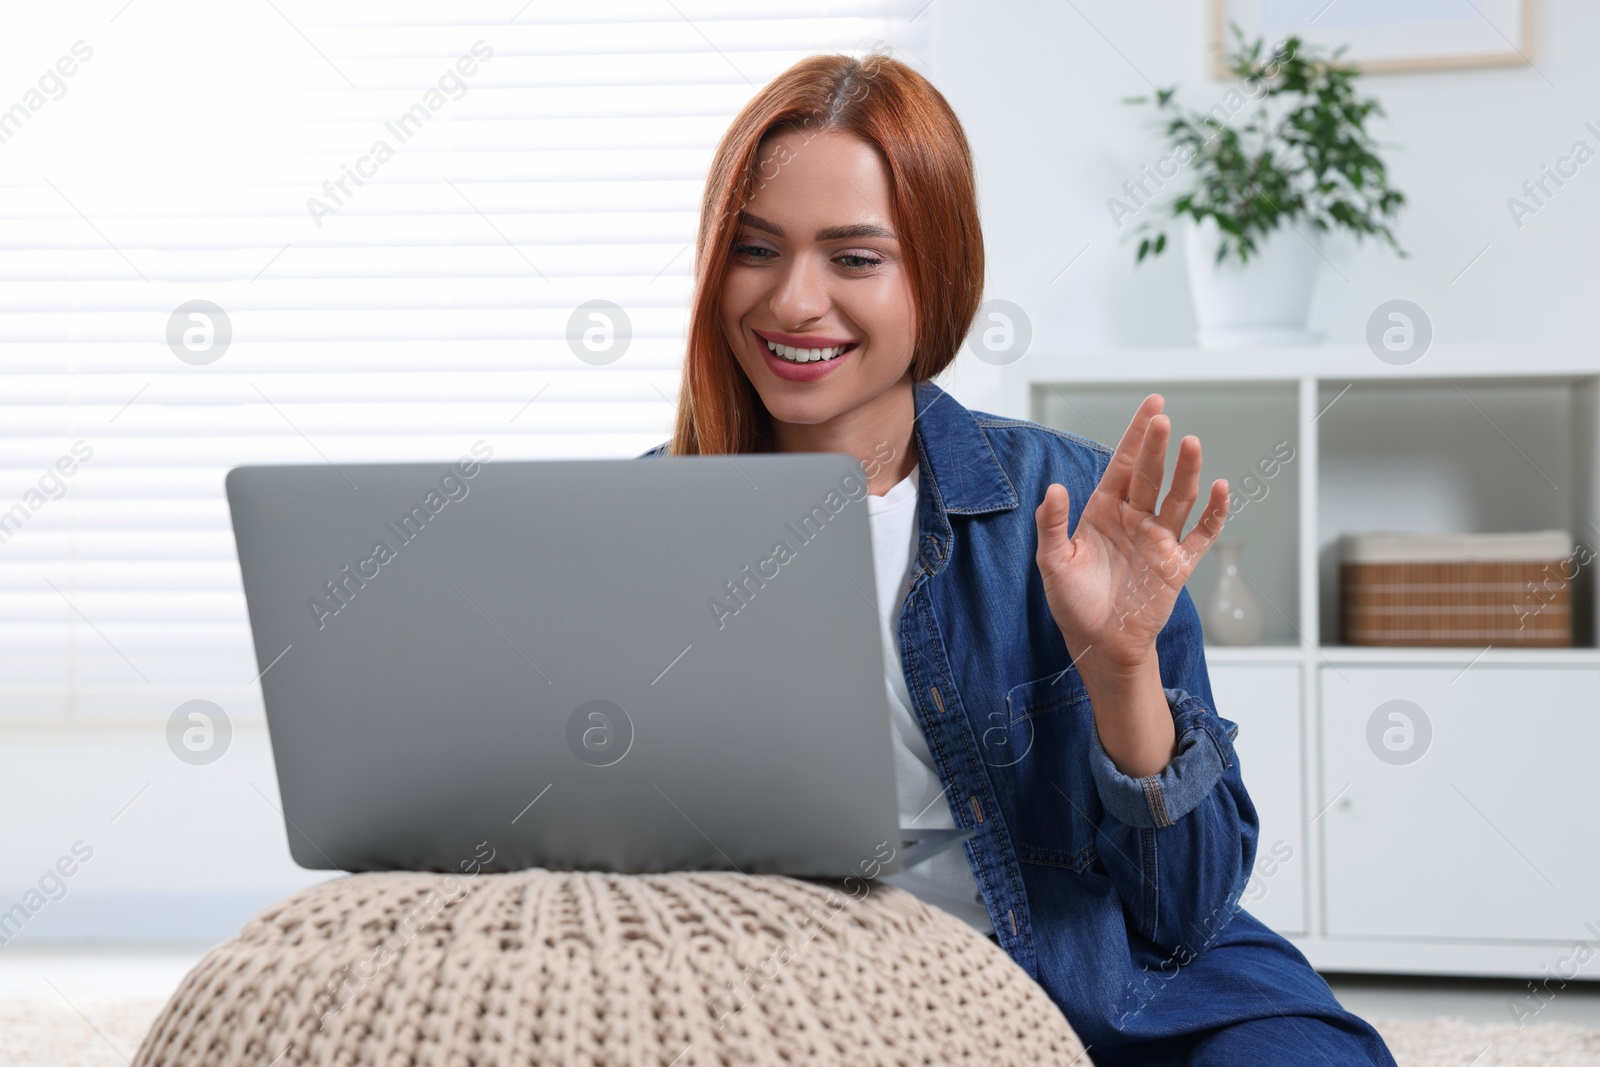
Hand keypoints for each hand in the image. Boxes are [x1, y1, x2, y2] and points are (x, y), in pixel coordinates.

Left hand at [1034, 394, 1229, 677]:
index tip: (1153, 404)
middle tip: (1162, 420)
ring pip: (1178, 497)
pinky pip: (1201, 534)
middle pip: (1150, 474)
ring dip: (1186, 472)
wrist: (1100, 644)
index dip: (1137, 435)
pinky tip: (1220, 489)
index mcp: (1104, 511)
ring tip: (1191, 443)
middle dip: (1156, 446)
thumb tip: (1053, 488)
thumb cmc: (1074, 602)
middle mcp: (1135, 518)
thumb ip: (1052, 524)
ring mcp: (1159, 539)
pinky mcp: (1178, 564)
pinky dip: (1213, 513)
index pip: (1123, 464)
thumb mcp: (1053, 562)